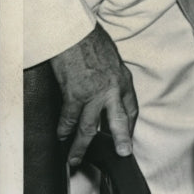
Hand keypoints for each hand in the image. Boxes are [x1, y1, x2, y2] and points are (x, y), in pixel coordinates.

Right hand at [50, 24, 137, 165]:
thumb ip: (113, 81)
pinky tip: (61, 136)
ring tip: (76, 159)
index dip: (130, 126)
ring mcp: (93, 94)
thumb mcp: (112, 62)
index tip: (127, 137)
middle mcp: (112, 89)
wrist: (75, 33)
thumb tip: (109, 96)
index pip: (131, 109)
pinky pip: (69, 119)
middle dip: (120, 141)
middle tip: (122, 154)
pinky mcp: (74, 94)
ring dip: (81, 146)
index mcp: (123, 81)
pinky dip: (63, 130)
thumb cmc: (92, 43)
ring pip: (89, 128)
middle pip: (118, 122)